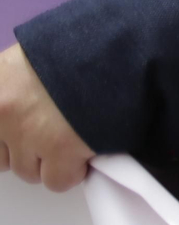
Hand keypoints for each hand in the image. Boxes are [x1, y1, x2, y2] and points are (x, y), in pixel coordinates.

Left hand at [0, 43, 92, 189]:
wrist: (121, 45)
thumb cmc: (85, 45)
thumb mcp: (38, 54)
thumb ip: (20, 84)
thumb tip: (23, 109)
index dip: (10, 136)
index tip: (28, 132)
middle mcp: (3, 110)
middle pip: (5, 157)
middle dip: (29, 150)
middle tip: (55, 133)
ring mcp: (28, 132)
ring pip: (30, 172)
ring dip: (51, 162)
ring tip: (75, 138)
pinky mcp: (60, 148)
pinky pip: (59, 180)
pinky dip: (73, 171)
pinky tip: (86, 149)